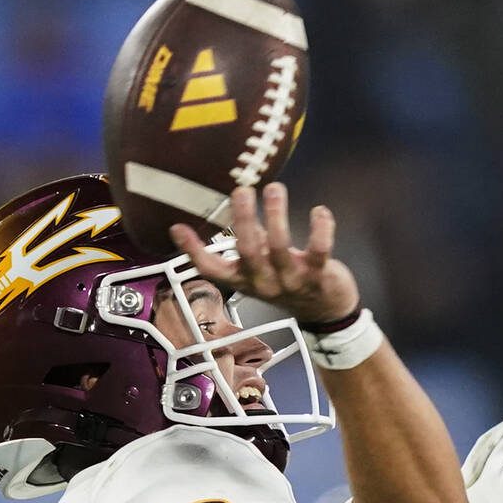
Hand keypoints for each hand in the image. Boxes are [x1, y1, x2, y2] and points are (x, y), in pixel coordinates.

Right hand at [173, 182, 359, 324]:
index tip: (178, 228)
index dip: (193, 250)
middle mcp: (263, 281)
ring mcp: (290, 280)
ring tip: (274, 189)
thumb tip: (236, 209)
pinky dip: (321, 229)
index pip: (211, 269)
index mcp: (243, 279)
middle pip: (247, 251)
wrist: (324, 313)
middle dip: (243, 220)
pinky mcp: (318, 275)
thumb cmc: (286, 282)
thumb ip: (250, 241)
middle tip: (241, 191)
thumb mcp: (260, 268)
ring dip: (276, 216)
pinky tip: (319, 211)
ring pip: (280, 248)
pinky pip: (319, 250)